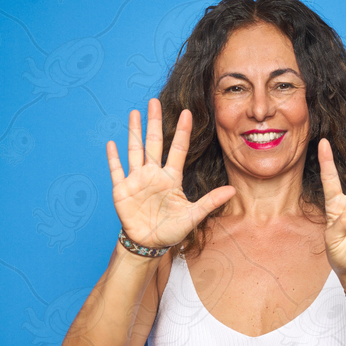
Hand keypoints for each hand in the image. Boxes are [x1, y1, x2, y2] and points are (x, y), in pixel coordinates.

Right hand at [106, 99, 235, 248]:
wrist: (149, 244)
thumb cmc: (171, 229)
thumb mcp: (193, 216)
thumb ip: (211, 202)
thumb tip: (233, 191)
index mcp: (171, 178)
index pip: (177, 150)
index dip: (182, 132)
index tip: (187, 113)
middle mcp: (153, 174)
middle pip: (153, 143)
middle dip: (154, 123)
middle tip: (154, 101)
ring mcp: (137, 180)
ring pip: (134, 151)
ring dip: (134, 132)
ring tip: (134, 113)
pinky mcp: (122, 190)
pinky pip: (117, 171)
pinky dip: (114, 158)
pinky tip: (112, 143)